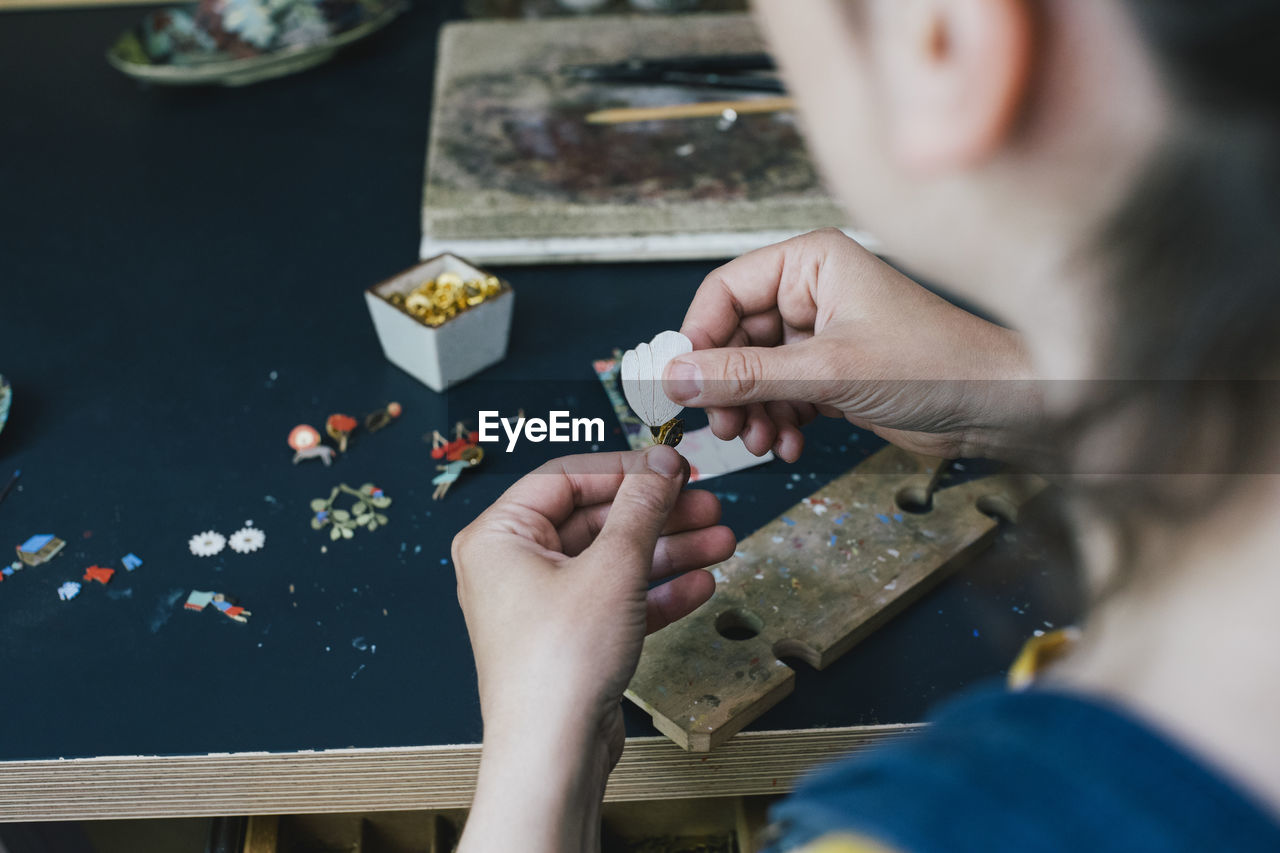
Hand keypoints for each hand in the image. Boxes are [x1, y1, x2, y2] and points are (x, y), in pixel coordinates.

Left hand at [453, 446, 735, 852]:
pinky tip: (702, 583)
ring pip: (612, 561)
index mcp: (499, 536)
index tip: (673, 466)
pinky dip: (656, 592)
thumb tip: (662, 464)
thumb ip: (642, 507)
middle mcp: (513, 566)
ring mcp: (541, 605)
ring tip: (722, 542)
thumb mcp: (612, 567)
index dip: (625, 470)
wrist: (553, 753)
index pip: (565, 478)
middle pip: (595, 520)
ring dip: (669, 551)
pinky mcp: (569, 640)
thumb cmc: (559, 663)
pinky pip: (616, 600)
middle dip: (658, 515)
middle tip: (708, 505)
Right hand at [662, 229, 1040, 461]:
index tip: (681, 383)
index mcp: (812, 263)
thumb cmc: (937, 365)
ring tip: (762, 442)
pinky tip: (789, 445)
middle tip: (723, 428)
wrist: (999, 408)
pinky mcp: (832, 371)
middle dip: (726, 387)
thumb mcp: (828, 371)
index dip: (698, 338)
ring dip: (751, 412)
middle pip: (734, 337)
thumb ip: (746, 376)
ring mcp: (821, 334)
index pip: (726, 290)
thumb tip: (676, 378)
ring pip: (754, 372)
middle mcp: (813, 291)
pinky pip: (780, 395)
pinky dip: (777, 422)